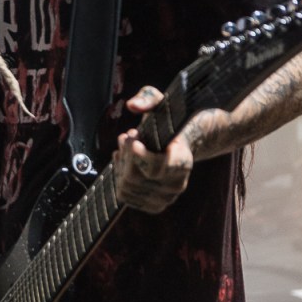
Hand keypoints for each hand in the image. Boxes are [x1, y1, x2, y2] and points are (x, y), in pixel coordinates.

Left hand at [113, 85, 193, 213]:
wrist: (181, 146)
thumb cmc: (170, 122)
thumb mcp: (163, 102)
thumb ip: (149, 98)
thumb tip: (132, 105)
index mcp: (183, 159)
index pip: (158, 168)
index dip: (140, 156)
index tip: (133, 138)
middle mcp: (177, 183)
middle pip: (135, 176)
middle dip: (125, 154)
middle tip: (129, 135)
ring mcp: (166, 196)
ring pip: (127, 187)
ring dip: (120, 164)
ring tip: (125, 147)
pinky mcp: (155, 204)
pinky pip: (126, 197)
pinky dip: (119, 178)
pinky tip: (123, 162)